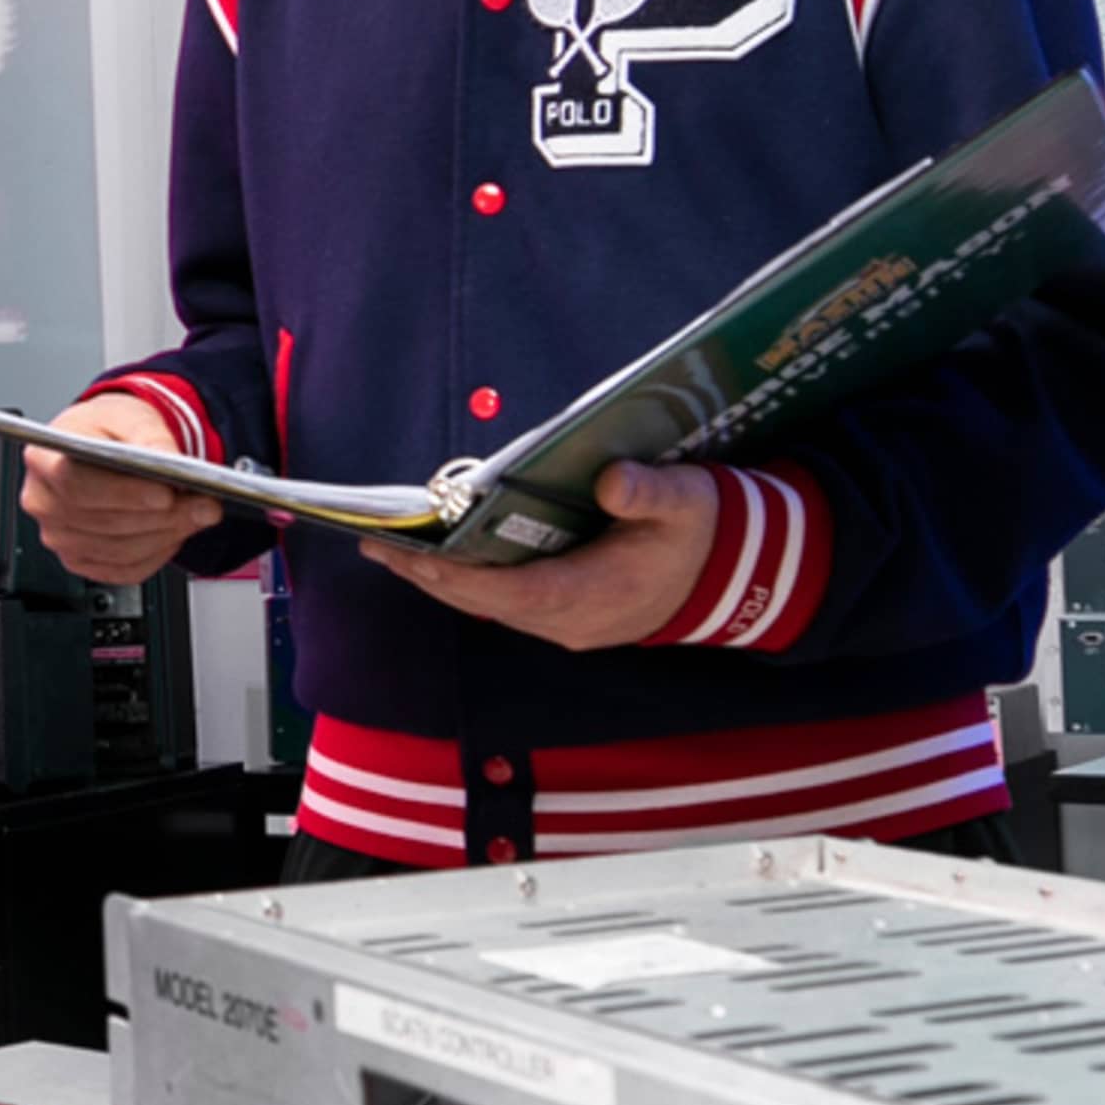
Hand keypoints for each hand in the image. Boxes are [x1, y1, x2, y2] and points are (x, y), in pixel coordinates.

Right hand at [20, 392, 221, 584]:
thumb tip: (166, 459)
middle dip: (159, 517)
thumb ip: (149, 436)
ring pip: (118, 550)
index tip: (166, 493)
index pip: (76, 484)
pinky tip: (177, 531)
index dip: (124, 493)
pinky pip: (124, 569)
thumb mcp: (131, 417)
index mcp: (43, 459)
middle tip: (204, 505)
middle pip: (102, 522)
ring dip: (166, 535)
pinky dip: (158, 554)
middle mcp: (43, 502)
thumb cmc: (110, 430)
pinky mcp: (80, 561)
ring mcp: (59, 537)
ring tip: (199, 515)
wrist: (107, 446)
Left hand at [361, 457, 720, 651]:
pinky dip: (467, 580)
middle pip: (483, 602)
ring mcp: (564, 624)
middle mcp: (569, 620)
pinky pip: (502, 601)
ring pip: (487, 605)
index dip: (458, 575)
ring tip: (392, 548)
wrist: (728, 576)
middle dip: (428, 575)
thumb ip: (650, 493)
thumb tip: (611, 481)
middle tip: (375, 545)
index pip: (510, 591)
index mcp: (593, 594)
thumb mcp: (686, 502)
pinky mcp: (563, 616)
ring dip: (441, 580)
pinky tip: (440, 555)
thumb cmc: (700, 532)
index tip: (414, 555)